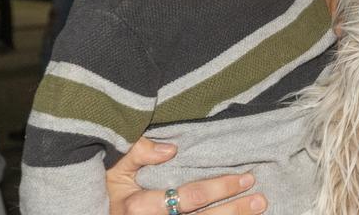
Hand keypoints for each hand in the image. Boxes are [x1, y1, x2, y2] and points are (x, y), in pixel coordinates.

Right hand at [107, 138, 266, 214]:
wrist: (99, 212)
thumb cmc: (108, 188)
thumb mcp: (115, 167)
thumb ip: (138, 152)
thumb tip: (171, 149)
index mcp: (140, 206)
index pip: (189, 197)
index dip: (219, 188)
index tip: (245, 178)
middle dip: (233, 209)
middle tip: (260, 199)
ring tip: (258, 209)